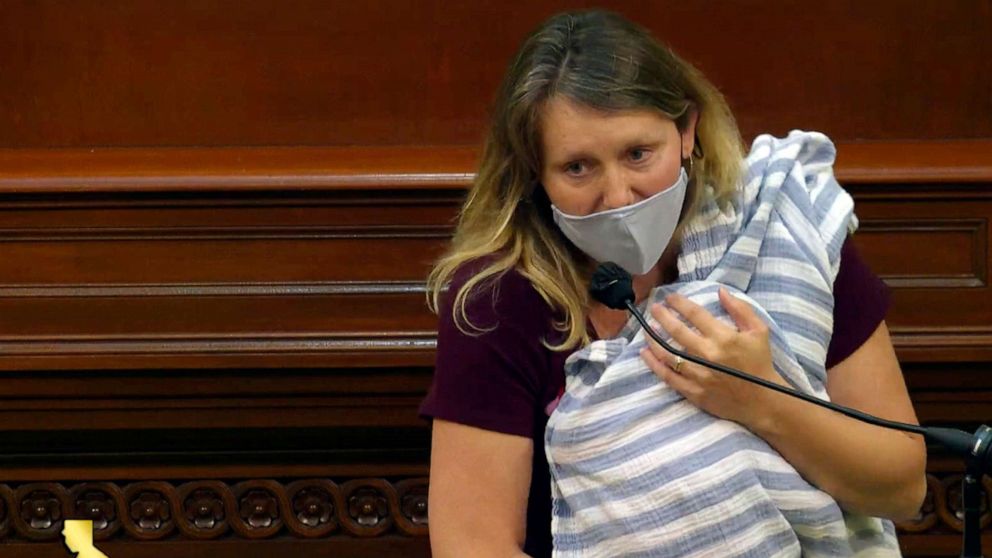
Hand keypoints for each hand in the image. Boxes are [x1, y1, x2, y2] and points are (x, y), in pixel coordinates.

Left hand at [639, 287, 788, 429]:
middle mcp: (708, 354)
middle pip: (677, 331)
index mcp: (723, 337)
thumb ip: (740, 309)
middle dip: (662, 316)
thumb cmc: (760, 362)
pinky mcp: (693, 392)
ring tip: (646, 329)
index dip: (679, 303)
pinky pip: (668, 376)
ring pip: (668, 354)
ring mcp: (699, 374)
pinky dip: (654, 364)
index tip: (669, 298)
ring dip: (653, 339)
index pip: (695, 314)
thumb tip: (720, 291)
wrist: (763, 400)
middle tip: (654, 308)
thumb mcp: (758, 331)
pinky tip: (645, 353)